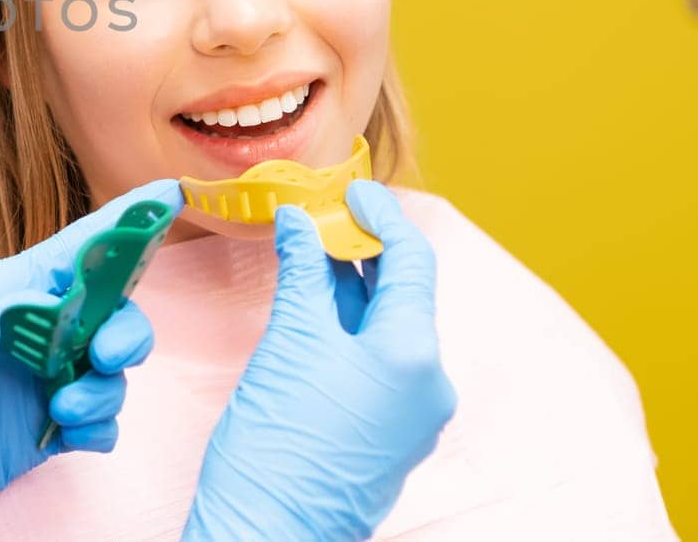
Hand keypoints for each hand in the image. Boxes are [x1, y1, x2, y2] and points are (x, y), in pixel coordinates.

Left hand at [0, 179, 183, 540]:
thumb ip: (14, 307)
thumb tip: (66, 292)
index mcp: (5, 292)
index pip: (76, 247)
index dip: (125, 222)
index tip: (171, 196)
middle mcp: (29, 330)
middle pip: (107, 312)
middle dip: (124, 329)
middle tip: (107, 354)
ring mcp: (35, 381)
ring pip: (107, 368)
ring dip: (106, 385)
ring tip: (69, 406)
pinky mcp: (38, 429)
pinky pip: (97, 420)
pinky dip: (101, 425)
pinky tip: (76, 432)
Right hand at [184, 181, 456, 541]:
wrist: (270, 531)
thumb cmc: (279, 443)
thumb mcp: (290, 341)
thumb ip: (302, 272)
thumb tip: (299, 221)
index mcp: (414, 355)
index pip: (412, 260)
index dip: (381, 216)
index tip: (352, 189)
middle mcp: (428, 383)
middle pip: (403, 294)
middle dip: (363, 249)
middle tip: (323, 213)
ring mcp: (412, 414)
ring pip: (388, 328)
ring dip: (352, 286)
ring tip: (311, 252)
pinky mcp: (387, 433)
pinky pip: (378, 361)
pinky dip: (350, 325)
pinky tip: (314, 306)